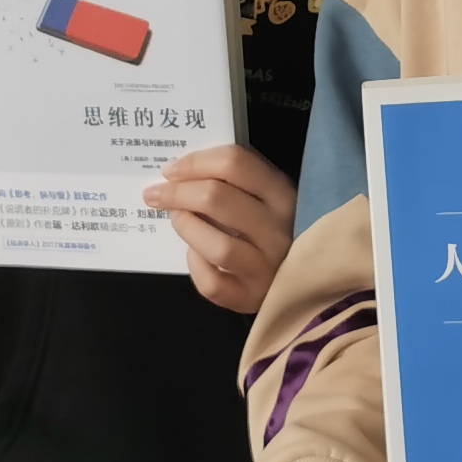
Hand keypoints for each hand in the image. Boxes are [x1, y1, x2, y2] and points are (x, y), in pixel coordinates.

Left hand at [146, 143, 294, 314]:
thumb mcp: (267, 195)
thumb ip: (236, 179)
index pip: (235, 164)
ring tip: (176, 219)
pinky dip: (196, 265)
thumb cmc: (274, 227)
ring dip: (187, 226)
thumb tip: (181, 172)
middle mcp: (278, 230)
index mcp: (283, 194)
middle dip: (177, 192)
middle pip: (217, 198)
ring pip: (216, 245)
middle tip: (157, 194)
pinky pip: (213, 283)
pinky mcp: (251, 298)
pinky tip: (195, 254)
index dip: (195, 162)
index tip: (172, 170)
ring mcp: (267, 268)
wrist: (305, 275)